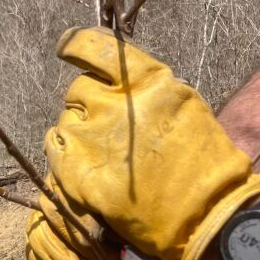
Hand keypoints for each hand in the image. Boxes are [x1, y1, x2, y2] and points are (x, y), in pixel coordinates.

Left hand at [26, 26, 259, 259]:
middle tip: (108, 127)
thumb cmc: (203, 163)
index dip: (76, 45)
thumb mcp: (182, 105)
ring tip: (105, 154)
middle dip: (90, 103)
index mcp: (148, 82)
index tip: (66, 46)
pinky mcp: (77, 171)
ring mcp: (92, 138)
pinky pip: (54, 148)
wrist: (206, 215)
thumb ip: (143, 88)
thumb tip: (110, 78)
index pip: (95, 47)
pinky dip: (64, 153)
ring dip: (80, 131)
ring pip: (66, 119)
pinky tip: (85, 166)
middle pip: (79, 88)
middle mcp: (115, 104)